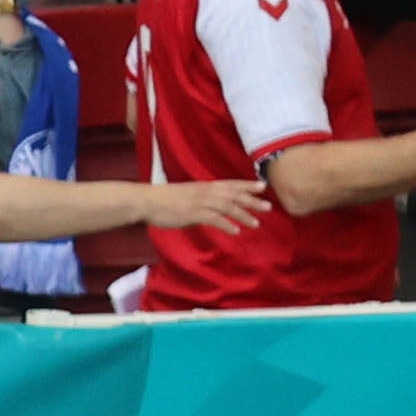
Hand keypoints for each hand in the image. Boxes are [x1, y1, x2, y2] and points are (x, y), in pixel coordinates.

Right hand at [145, 176, 271, 233]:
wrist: (147, 200)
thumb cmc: (164, 200)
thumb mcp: (186, 195)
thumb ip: (200, 200)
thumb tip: (208, 209)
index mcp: (205, 186)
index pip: (231, 184)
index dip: (247, 185)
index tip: (263, 186)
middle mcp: (206, 191)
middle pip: (234, 194)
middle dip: (252, 200)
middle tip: (268, 207)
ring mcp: (200, 202)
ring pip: (228, 206)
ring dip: (243, 215)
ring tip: (255, 223)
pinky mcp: (193, 213)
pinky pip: (214, 218)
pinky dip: (226, 224)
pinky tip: (235, 231)